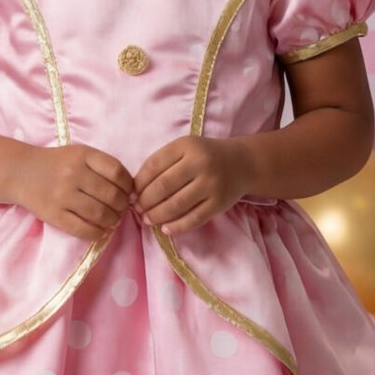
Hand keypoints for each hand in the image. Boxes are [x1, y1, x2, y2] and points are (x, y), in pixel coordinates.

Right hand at [10, 143, 132, 242]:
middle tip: (121, 209)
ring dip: (113, 220)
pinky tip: (101, 231)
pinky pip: (83, 229)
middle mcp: (73, 174)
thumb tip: (131, 192)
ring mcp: (63, 195)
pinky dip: (98, 233)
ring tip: (113, 220)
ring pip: (100, 213)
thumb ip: (103, 167)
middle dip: (123, 205)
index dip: (128, 185)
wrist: (21, 172)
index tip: (128, 192)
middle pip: (112, 195)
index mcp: (83, 155)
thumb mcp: (79, 154)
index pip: (117, 171)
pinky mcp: (54, 214)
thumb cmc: (56, 163)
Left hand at [135, 136, 249, 234]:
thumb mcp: (184, 149)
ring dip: (157, 215)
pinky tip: (166, 228)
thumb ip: (162, 163)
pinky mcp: (219, 203)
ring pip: (176, 205)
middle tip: (137, 209)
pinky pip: (193, 218)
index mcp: (186, 146)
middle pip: (163, 186)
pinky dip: (177, 226)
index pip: (153, 165)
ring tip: (148, 219)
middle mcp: (200, 163)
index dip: (138, 183)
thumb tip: (135, 189)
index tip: (131, 193)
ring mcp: (211, 184)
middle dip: (145, 201)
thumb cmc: (205, 156)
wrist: (243, 163)